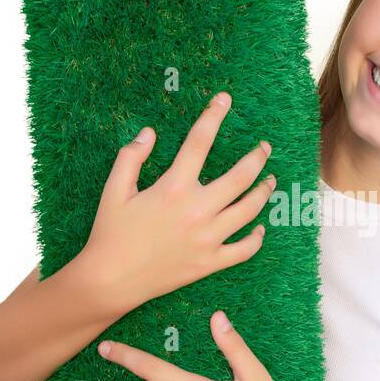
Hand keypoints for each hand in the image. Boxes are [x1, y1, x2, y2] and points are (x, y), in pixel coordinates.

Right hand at [76, 91, 275, 318]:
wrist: (110, 280)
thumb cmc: (110, 233)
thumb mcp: (114, 190)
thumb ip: (131, 157)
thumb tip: (149, 132)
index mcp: (173, 187)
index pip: (200, 142)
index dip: (213, 116)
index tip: (225, 100)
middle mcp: (196, 210)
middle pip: (240, 177)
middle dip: (256, 158)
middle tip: (264, 147)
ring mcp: (207, 238)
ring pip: (249, 210)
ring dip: (263, 192)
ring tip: (269, 181)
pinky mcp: (210, 263)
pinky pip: (244, 249)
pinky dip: (256, 237)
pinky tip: (259, 227)